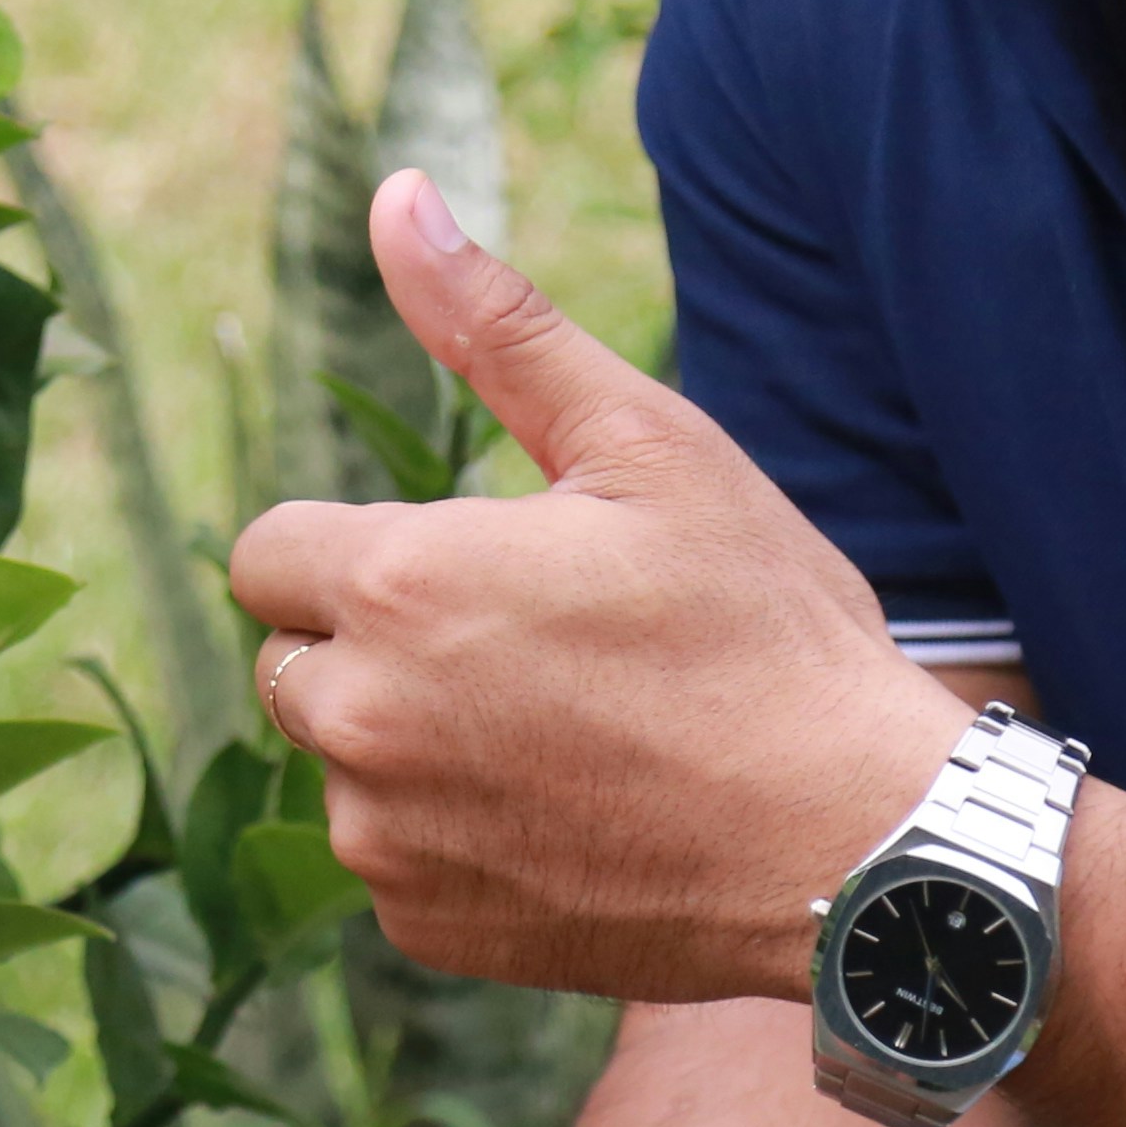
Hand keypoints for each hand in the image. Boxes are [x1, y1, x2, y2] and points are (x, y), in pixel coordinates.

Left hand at [230, 173, 965, 1001]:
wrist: (858, 844)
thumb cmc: (762, 629)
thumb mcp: (647, 447)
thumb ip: (497, 326)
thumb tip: (395, 197)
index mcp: (398, 585)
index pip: (266, 551)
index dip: (355, 549)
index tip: (461, 563)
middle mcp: (362, 723)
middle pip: (290, 660)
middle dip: (375, 641)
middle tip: (526, 644)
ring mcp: (390, 841)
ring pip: (341, 766)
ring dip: (411, 742)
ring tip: (563, 731)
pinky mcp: (431, 929)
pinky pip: (395, 861)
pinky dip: (454, 836)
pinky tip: (573, 812)